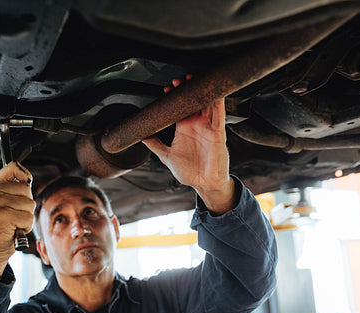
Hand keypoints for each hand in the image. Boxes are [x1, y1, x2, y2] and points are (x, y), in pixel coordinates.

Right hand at [0, 162, 34, 280]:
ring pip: (30, 204)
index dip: (25, 176)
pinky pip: (28, 217)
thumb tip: (27, 177)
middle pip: (27, 189)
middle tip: (14, 215)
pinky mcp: (1, 215)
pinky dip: (25, 227)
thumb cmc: (2, 227)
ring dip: (26, 217)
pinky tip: (13, 230)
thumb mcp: (6, 202)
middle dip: (26, 205)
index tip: (25, 184)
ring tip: (13, 223)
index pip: (14, 167)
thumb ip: (15, 188)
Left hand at [142, 76, 235, 213]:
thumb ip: (155, 145)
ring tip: (193, 80)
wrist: (204, 184)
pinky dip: (218, 103)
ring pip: (206, 104)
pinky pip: (219, 115)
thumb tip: (141, 136)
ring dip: (201, 91)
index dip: (174, 97)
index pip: (180, 107)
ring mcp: (208, 127)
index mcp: (184, 128)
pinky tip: (216, 93)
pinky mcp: (218, 133)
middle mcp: (197, 125)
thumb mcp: (166, 157)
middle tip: (178, 80)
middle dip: (187, 89)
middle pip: (193, 101)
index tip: (166, 89)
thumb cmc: (189, 172)